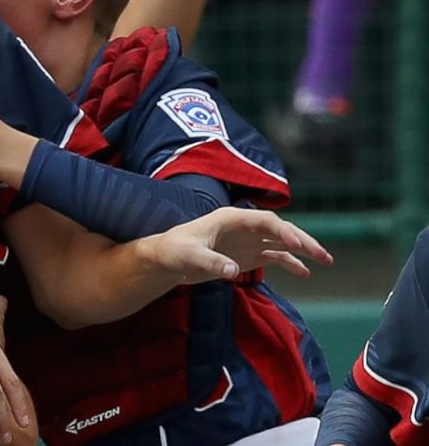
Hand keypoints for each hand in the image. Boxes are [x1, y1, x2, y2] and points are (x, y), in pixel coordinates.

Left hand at [141, 208, 333, 283]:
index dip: (283, 230)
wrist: (166, 260)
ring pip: (281, 242)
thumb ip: (210, 262)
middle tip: (323, 255)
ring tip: (325, 261)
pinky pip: (274, 256)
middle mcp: (244, 227)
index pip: (265, 220)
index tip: (297, 244)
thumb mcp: (189, 257)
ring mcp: (247, 240)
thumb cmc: (174, 252)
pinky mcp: (247, 255)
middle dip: (303, 240)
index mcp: (231, 219)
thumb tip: (231, 270)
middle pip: (280, 229)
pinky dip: (290, 263)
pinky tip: (305, 272)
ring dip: (303, 250)